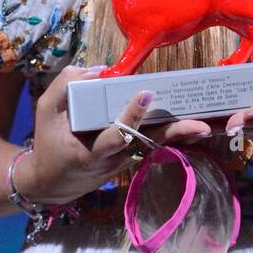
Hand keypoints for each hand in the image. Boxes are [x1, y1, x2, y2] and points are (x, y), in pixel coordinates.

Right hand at [28, 64, 215, 203]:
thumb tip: (94, 69)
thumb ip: (64, 88)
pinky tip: (197, 127)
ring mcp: (127, 160)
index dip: (131, 116)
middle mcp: (115, 159)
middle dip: (175, 133)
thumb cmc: (49, 144)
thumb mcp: (45, 112)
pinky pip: (156, 143)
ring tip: (207, 124)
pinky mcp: (133, 157)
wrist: (52, 183)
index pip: (116, 134)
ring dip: (182, 134)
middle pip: (149, 143)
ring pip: (157, 144)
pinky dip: (176, 136)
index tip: (146, 94)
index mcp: (91, 151)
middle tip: (200, 123)